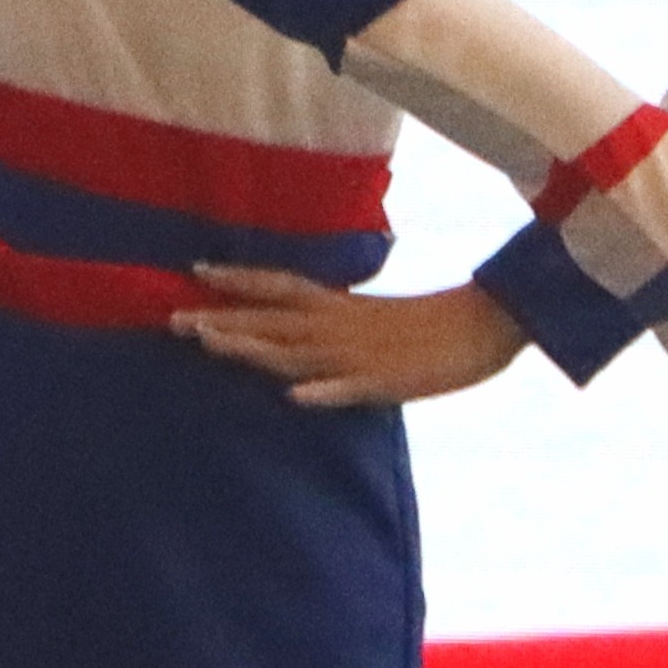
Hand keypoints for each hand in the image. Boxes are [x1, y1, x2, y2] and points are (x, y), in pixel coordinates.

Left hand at [176, 271, 529, 407]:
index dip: (240, 279)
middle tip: (173, 319)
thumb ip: (341, 321)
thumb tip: (305, 324)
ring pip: (297, 353)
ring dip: (252, 348)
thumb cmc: (438, 321)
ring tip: (209, 343)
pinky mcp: (389, 382)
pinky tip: (298, 398)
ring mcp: (361, 356)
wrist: (494, 323)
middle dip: (224, 320)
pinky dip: (325, 391)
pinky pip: (352, 389)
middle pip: (274, 321)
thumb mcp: (380, 316)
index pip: (282, 286)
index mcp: (343, 307)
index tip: (196, 269)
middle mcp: (342, 326)